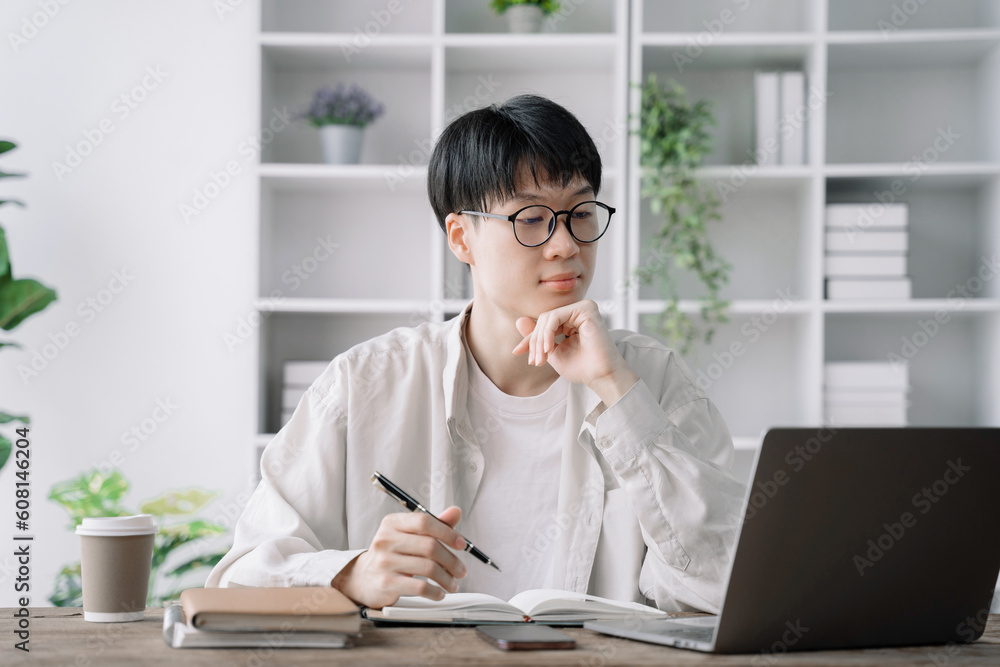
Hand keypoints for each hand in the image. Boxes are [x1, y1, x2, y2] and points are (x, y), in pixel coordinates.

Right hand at [331, 506, 467, 608]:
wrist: (363, 578)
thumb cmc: (392, 554)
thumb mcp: (409, 535)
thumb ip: (433, 524)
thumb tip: (456, 512)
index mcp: (392, 523)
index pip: (424, 521)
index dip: (447, 532)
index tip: (461, 544)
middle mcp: (386, 539)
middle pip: (430, 546)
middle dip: (451, 561)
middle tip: (461, 571)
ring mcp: (384, 561)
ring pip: (428, 568)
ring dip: (447, 578)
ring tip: (452, 584)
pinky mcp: (386, 582)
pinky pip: (419, 587)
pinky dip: (435, 591)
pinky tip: (439, 593)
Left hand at [512, 299, 638, 406]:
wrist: (601, 376)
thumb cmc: (582, 367)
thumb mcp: (552, 351)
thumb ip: (537, 337)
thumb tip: (518, 320)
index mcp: (572, 319)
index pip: (544, 323)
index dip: (530, 339)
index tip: (517, 352)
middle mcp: (578, 311)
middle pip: (544, 319)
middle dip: (534, 341)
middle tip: (535, 361)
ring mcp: (583, 307)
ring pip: (547, 318)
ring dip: (539, 340)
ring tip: (541, 358)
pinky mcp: (585, 308)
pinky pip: (555, 317)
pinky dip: (547, 333)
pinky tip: (548, 348)